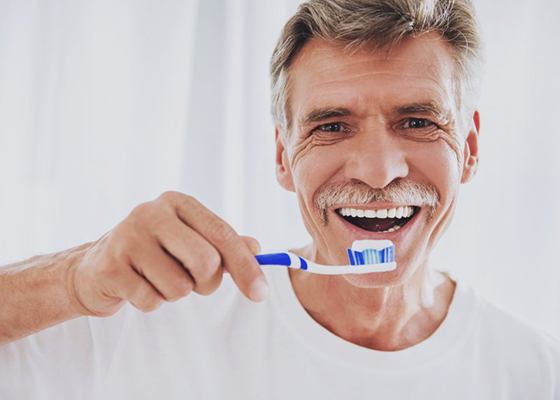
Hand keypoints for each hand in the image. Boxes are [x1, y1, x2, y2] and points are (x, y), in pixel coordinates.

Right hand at [68, 191, 267, 316]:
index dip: (246, 266)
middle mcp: (151, 212)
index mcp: (177, 203)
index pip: (223, 234)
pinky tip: (136, 286)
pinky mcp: (110, 266)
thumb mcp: (190, 241)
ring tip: (157, 279)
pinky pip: (152, 301)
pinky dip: (151, 302)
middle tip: (193, 282)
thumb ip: (224, 244)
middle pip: (206, 261)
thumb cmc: (154, 253)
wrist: (95, 268)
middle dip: (206, 283)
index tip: (261, 293)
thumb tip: (257, 249)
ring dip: (175, 293)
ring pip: (180, 287)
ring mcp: (127, 237)